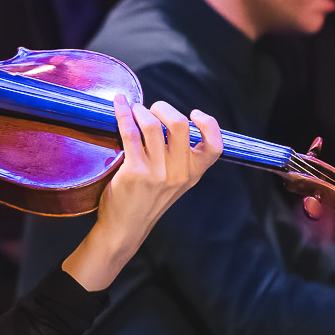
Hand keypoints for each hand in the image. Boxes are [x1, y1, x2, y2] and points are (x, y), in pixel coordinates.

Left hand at [64, 95, 223, 290]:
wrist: (125, 228)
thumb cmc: (146, 200)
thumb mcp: (174, 183)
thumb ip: (179, 158)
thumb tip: (169, 120)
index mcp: (193, 174)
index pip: (215, 146)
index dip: (209, 124)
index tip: (194, 114)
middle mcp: (178, 173)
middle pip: (180, 124)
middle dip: (164, 108)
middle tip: (152, 109)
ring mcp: (157, 173)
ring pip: (152, 125)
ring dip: (140, 110)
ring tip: (133, 110)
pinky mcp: (135, 171)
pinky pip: (130, 132)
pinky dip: (123, 114)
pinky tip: (119, 105)